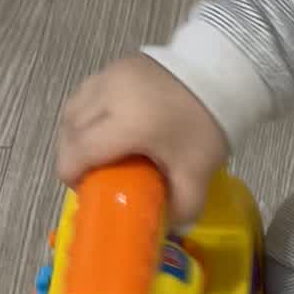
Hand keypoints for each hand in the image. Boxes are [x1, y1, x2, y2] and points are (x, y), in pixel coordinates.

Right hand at [57, 53, 228, 226]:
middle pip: (71, 130)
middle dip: (71, 157)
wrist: (222, 75)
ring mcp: (110, 75)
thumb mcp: (197, 171)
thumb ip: (183, 206)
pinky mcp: (115, 65)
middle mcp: (111, 95)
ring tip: (92, 153)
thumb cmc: (206, 124)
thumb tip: (168, 228)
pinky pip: (85, 93)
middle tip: (89, 175)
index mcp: (129, 123)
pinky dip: (84, 114)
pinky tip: (100, 129)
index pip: (80, 151)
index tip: (83, 189)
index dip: (72, 174)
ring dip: (73, 134)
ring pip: (72, 109)